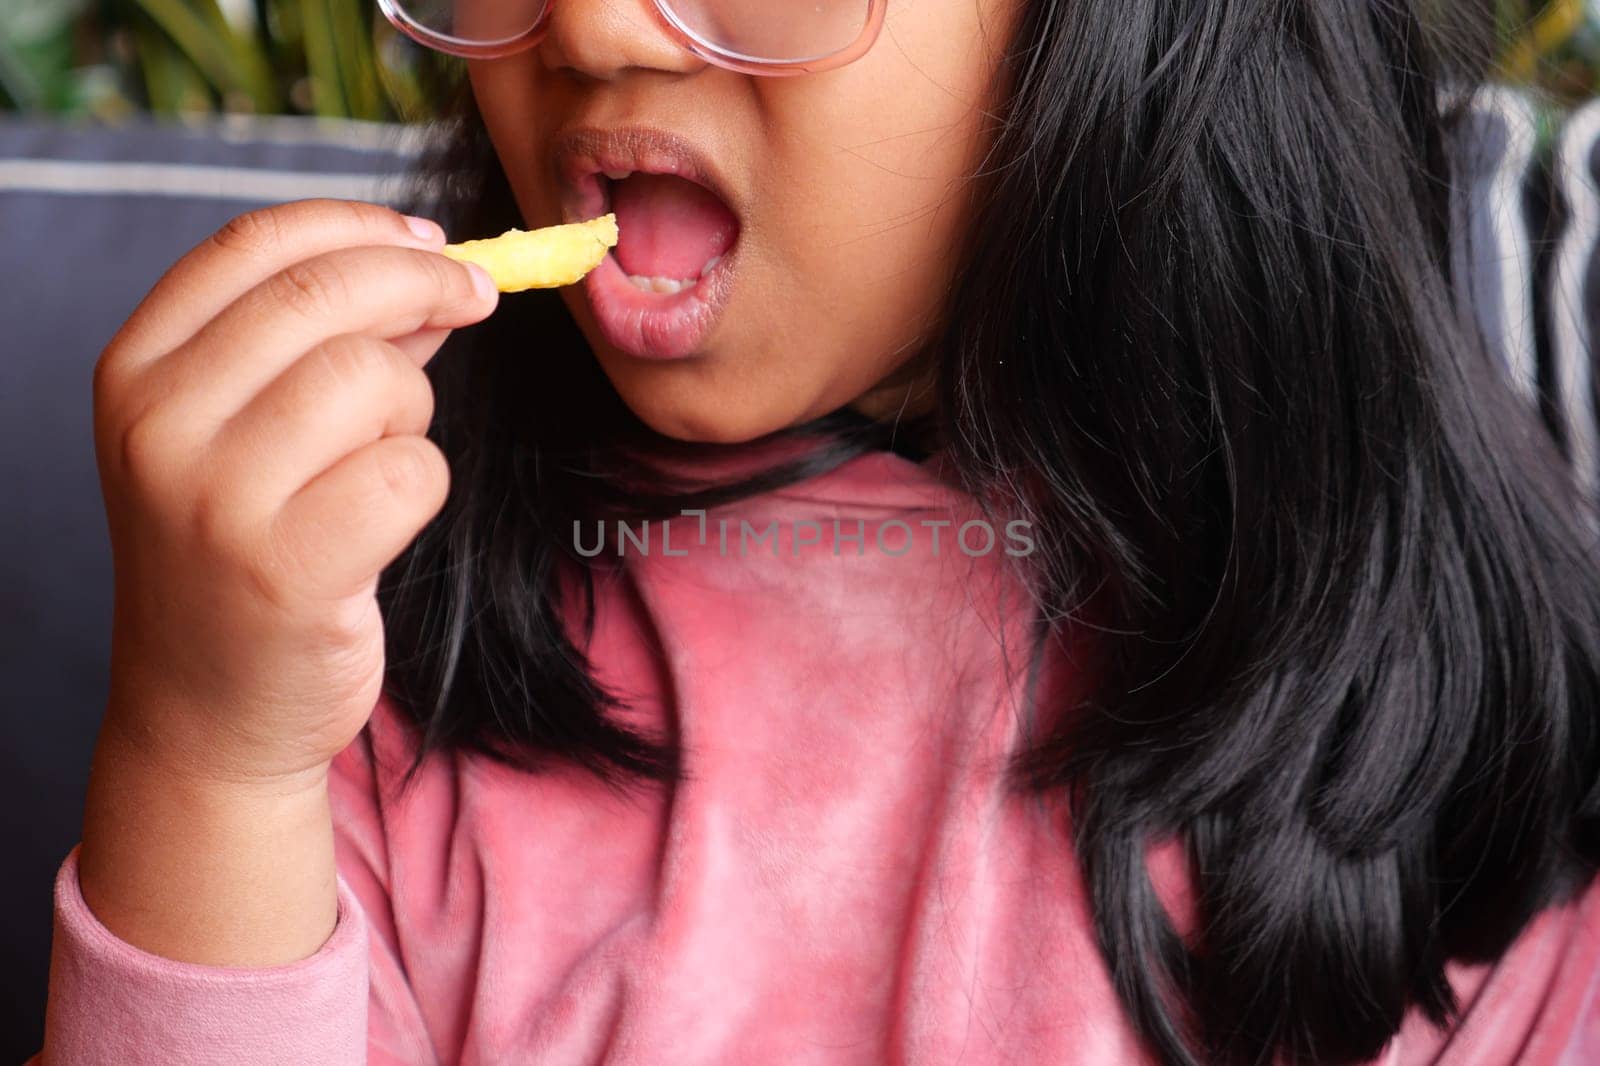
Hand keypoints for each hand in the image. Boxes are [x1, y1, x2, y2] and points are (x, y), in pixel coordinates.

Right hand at [90, 198, 496, 784]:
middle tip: (478, 297)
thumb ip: (326, 345)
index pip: (253, 246)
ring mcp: (213, 499)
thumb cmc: (245, 557)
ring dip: (414, 410)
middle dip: (426, 285)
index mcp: (135, 371)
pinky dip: (425, 486)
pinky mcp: (285, 570)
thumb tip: (432, 268)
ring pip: (374, 380)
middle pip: (324, 298)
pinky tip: (384, 522)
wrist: (209, 712)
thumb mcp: (248, 435)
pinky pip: (411, 472)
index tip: (432, 239)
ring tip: (383, 459)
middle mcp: (157, 426)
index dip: (360, 225)